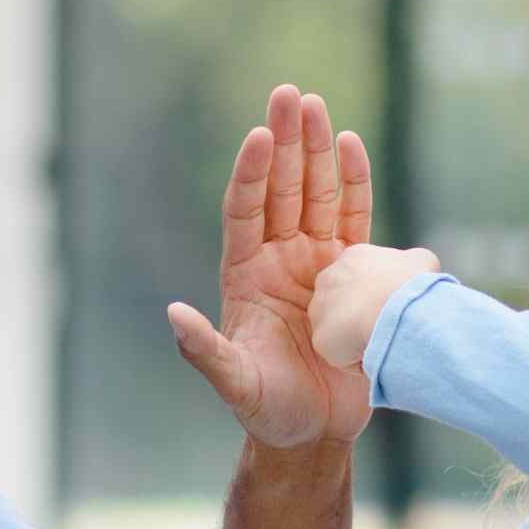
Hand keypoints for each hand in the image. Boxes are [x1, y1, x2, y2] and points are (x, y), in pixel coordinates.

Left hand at [167, 86, 374, 445]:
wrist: (316, 432)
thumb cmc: (267, 411)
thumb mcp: (233, 384)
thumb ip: (205, 352)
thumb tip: (174, 316)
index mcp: (246, 276)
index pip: (246, 212)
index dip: (252, 174)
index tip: (259, 135)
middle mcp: (280, 260)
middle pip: (282, 190)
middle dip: (286, 143)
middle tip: (289, 96)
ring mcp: (317, 263)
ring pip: (316, 195)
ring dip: (317, 152)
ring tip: (316, 105)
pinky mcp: (354, 275)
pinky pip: (354, 220)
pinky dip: (355, 185)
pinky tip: (352, 146)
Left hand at [308, 244, 441, 371]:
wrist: (398, 310)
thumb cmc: (413, 284)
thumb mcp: (423, 262)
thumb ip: (411, 265)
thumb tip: (413, 274)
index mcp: (354, 258)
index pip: (359, 279)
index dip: (376, 296)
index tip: (392, 307)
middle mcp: (330, 278)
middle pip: (343, 303)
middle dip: (360, 315)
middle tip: (386, 326)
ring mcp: (321, 308)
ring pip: (338, 330)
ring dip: (357, 338)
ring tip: (382, 341)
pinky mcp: (320, 338)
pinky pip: (340, 356)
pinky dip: (358, 360)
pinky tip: (376, 354)